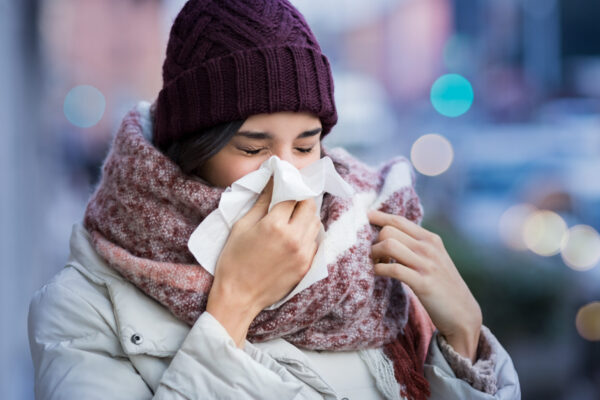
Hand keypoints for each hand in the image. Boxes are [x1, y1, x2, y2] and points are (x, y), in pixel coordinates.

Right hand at [206, 179, 321, 346]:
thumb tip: (272, 182)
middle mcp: (294, 237)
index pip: (292, 195)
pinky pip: (315, 242)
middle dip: (301, 200)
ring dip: (306, 217)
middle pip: (309, 207)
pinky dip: (308, 235)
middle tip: (289, 201)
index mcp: (275, 225)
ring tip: (292, 220)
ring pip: (316, 224)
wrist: (238, 297)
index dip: (289, 187)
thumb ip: (261, 203)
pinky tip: (294, 238)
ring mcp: (303, 253)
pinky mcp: (306, 266)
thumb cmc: (233, 261)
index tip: (284, 185)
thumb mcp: (242, 226)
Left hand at [368, 210, 481, 361]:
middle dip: (374, 241)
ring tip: (376, 264)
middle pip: (389, 231)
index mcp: (430, 239)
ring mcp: (426, 265)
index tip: (365, 217)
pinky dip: (379, 269)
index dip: (379, 217)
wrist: (462, 313)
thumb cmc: (442, 285)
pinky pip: (393, 269)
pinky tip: (378, 273)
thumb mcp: (433, 258)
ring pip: (389, 245)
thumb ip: (416, 245)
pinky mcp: (423, 283)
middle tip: (374, 256)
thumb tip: (389, 234)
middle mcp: (429, 248)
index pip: (399, 220)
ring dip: (374, 254)